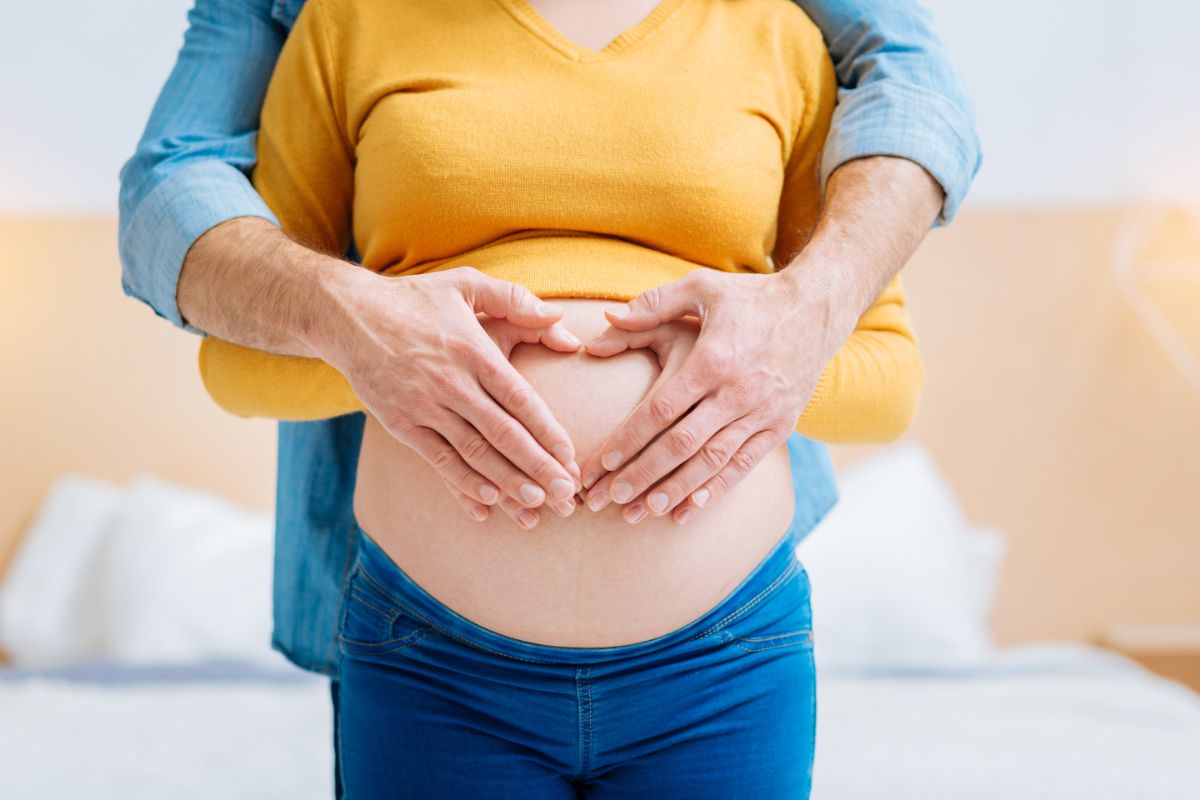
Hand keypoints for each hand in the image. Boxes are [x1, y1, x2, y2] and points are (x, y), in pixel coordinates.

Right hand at [313, 265, 583, 523]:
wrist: (346, 314)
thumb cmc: (414, 299)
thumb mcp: (466, 284)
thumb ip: (514, 299)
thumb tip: (559, 317)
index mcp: (472, 350)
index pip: (519, 398)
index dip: (547, 431)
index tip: (571, 456)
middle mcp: (450, 382)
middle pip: (503, 433)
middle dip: (538, 466)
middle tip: (566, 495)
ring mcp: (423, 406)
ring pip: (473, 453)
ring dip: (507, 482)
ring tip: (537, 505)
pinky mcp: (400, 423)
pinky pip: (438, 460)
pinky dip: (463, 483)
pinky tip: (488, 502)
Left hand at [578, 267, 853, 523]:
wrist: (817, 308)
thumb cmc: (750, 298)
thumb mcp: (701, 288)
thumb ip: (652, 305)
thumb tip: (607, 319)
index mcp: (712, 359)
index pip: (660, 409)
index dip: (628, 439)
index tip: (600, 462)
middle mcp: (736, 392)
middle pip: (680, 444)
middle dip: (640, 474)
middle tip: (605, 498)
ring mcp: (761, 413)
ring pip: (710, 462)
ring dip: (673, 490)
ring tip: (640, 512)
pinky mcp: (780, 426)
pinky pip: (743, 465)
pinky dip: (714, 489)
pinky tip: (687, 509)